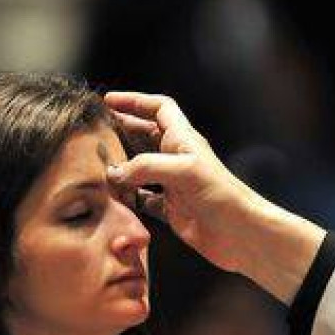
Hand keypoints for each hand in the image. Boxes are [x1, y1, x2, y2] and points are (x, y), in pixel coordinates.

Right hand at [105, 93, 258, 275]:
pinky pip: (143, 199)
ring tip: (96, 166)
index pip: (159, 108)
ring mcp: (174, 185)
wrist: (241, 233)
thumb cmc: (221, 195)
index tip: (108, 102)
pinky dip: (128, 197)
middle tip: (93, 133)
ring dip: (120, 166)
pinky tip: (114, 198)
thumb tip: (113, 173)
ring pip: (140, 169)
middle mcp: (177, 159)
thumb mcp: (182, 171)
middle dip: (120, 132)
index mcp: (183, 140)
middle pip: (144, 136)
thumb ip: (144, 166)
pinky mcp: (172, 209)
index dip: (135, 101)